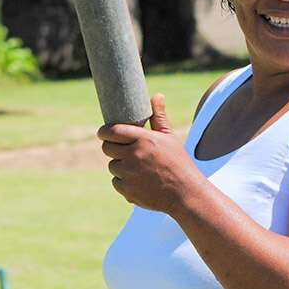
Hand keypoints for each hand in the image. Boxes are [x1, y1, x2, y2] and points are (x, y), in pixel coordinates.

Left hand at [97, 94, 201, 213]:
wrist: (185, 193)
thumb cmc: (178, 163)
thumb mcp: (169, 138)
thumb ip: (159, 117)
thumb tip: (157, 95)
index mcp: (144, 139)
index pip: (112, 131)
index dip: (104, 132)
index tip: (104, 132)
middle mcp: (134, 155)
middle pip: (107, 148)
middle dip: (112, 148)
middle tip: (122, 150)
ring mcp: (129, 173)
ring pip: (113, 166)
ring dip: (120, 166)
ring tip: (138, 168)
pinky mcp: (127, 189)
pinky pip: (116, 182)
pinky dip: (124, 182)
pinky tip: (139, 181)